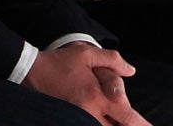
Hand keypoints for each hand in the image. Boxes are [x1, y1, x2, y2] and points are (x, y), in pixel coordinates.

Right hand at [23, 42, 149, 124]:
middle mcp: (88, 112)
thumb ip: (112, 60)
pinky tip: (104, 120)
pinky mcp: (67, 121)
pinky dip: (98, 124)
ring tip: (121, 120)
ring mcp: (76, 119)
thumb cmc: (60, 62)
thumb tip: (131, 71)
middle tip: (141, 125)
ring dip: (112, 125)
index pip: (126, 116)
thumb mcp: (87, 54)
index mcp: (96, 96)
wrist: (30, 72)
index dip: (141, 124)